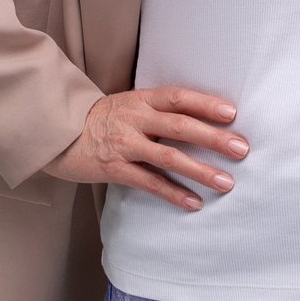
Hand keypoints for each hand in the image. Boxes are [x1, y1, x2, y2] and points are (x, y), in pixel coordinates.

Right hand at [41, 87, 249, 211]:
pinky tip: (194, 203)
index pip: (178, 97)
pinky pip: (150, 183)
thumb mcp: (129, 104)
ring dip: (201, 170)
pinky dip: (174, 193)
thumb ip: (159, 109)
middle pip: (179, 126)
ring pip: (169, 157)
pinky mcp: (116, 169)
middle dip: (213, 138)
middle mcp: (134, 119)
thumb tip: (201, 117)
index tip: (232, 113)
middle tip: (241, 149)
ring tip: (226, 182)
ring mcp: (125, 145)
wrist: (58, 133)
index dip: (205, 103)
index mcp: (140, 100)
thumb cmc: (102, 119)